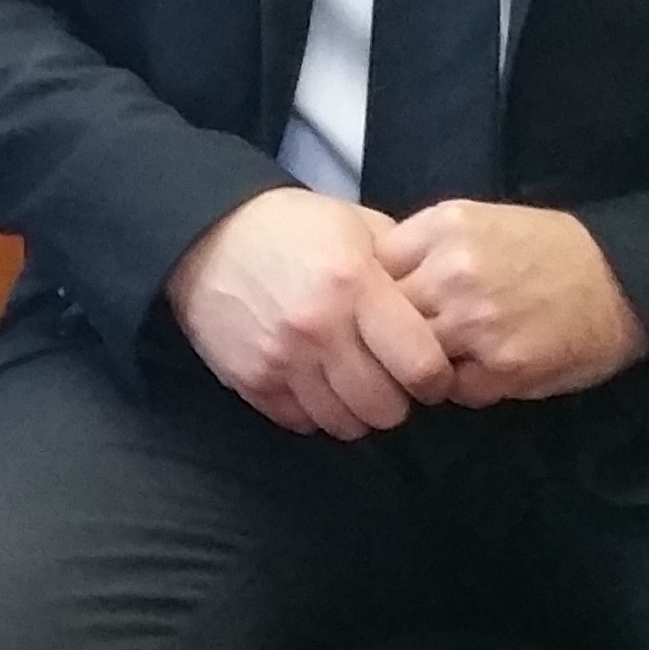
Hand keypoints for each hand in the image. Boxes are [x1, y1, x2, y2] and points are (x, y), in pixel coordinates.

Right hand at [166, 187, 457, 437]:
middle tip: (392, 381)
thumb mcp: (358, 225)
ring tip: (354, 385)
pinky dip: (316, 411)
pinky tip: (317, 384)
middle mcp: (319, 328)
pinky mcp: (251, 380)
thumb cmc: (293, 228)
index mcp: (356, 285)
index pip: (421, 367)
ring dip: (358, 411)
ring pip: (344, 423)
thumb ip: (404, 266)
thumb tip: (442, 308)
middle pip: (385, 408)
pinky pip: (301, 422)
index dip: (436, 377)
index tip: (431, 370)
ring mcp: (281, 359)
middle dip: (398, 400)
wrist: (206, 235)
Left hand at [377, 202, 646, 403]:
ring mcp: (476, 322)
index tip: (383, 304)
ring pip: (411, 358)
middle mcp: (452, 272)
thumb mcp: (476, 223)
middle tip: (408, 339)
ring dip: (422, 364)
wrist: (624, 281)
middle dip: (389, 333)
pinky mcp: (503, 368)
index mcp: (442, 227)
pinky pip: (453, 390)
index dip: (372, 292)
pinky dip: (462, 387)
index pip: (368, 269)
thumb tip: (367, 283)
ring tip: (448, 356)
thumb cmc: (546, 251)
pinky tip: (484, 371)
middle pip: (381, 317)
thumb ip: (420, 247)